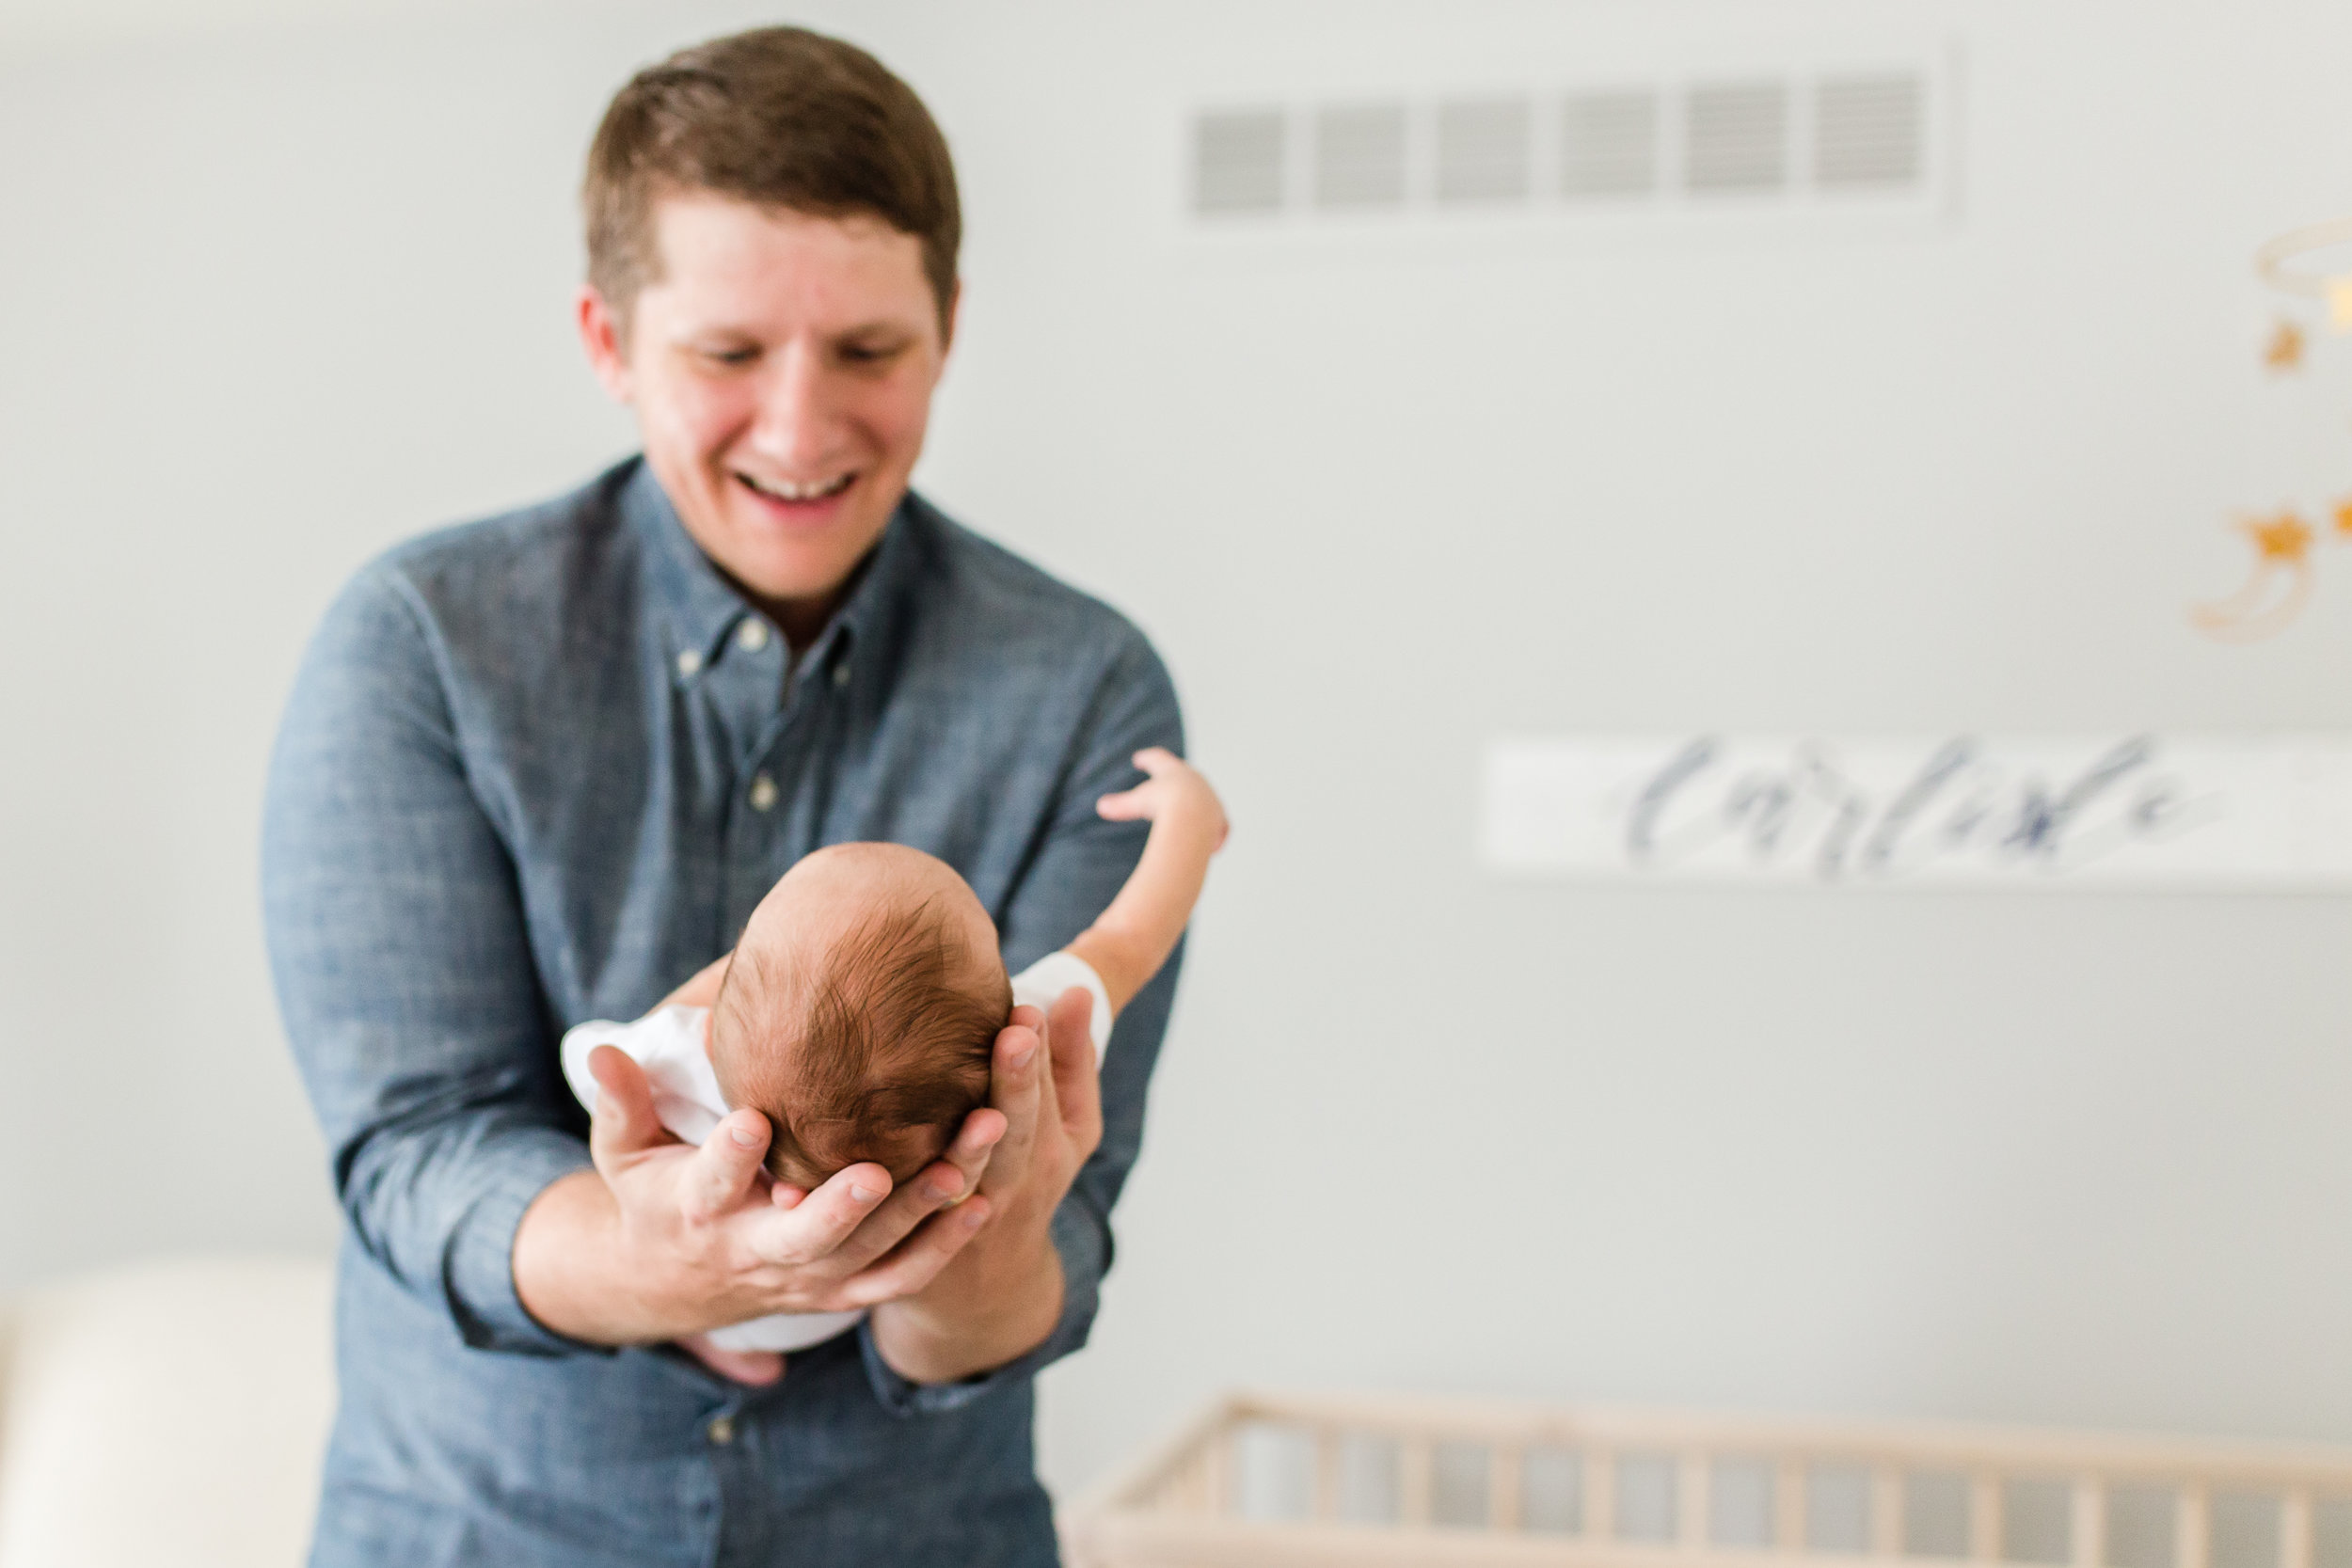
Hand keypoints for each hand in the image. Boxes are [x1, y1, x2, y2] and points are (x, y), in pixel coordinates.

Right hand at [511, 1045, 1008, 1372]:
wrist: (675, 1283)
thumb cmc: (655, 1194)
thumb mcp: (622, 1153)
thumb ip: (621, 1101)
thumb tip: (604, 1049)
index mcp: (698, 1211)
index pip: (712, 1184)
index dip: (728, 1157)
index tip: (750, 1121)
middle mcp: (757, 1251)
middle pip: (806, 1237)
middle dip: (846, 1207)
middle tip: (884, 1167)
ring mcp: (807, 1277)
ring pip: (871, 1254)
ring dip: (923, 1210)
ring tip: (970, 1158)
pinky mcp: (844, 1289)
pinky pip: (900, 1277)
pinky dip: (944, 1246)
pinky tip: (986, 1199)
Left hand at [867, 983, 1103, 1382]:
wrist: (988, 1287)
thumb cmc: (1028, 1177)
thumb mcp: (1069, 1128)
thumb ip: (1070, 1061)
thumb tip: (1073, 992)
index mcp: (1048, 1150)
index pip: (1044, 1099)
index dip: (1040, 1060)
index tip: (1029, 1013)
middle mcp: (1009, 1187)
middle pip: (1013, 1136)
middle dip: (1016, 1086)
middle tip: (1013, 1035)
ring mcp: (964, 1219)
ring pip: (962, 1183)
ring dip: (965, 1150)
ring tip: (963, 1111)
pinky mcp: (913, 1247)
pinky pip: (901, 1226)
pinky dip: (884, 1199)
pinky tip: (852, 1170)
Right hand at [1096, 747, 1227, 851]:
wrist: (1192, 816)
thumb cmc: (1163, 805)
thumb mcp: (1137, 803)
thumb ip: (1120, 806)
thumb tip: (1101, 807)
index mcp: (1174, 771)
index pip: (1158, 759)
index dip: (1147, 759)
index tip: (1139, 758)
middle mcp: (1196, 781)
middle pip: (1184, 776)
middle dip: (1174, 778)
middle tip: (1167, 777)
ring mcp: (1211, 800)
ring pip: (1204, 799)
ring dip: (1197, 805)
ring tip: (1191, 814)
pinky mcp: (1219, 821)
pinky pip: (1219, 827)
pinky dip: (1215, 834)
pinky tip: (1214, 845)